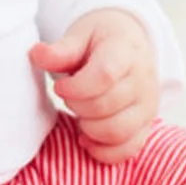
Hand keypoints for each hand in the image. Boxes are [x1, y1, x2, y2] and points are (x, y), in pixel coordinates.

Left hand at [30, 8, 158, 164]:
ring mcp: (147, 105)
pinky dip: (103, 150)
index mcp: (125, 51)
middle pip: (106, 106)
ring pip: (117, 132)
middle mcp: (142, 80)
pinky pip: (128, 149)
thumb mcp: (80, 34)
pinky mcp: (146, 125)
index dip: (76, 87)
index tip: (59, 86)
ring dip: (88, 128)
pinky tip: (86, 138)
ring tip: (79, 113)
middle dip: (76, 105)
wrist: (130, 44)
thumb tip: (37, 54)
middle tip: (68, 96)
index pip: (105, 75)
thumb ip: (61, 49)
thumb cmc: (101, 39)